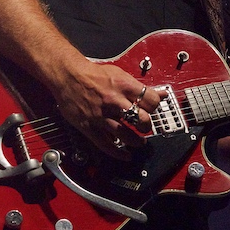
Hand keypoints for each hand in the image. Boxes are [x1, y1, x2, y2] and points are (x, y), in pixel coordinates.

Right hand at [48, 58, 163, 159]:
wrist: (68, 76)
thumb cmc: (94, 74)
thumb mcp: (121, 75)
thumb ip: (140, 87)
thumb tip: (161, 94)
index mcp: (124, 86)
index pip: (151, 101)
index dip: (155, 107)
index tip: (152, 110)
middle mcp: (114, 101)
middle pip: (141, 119)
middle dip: (146, 125)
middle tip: (145, 127)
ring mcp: (102, 115)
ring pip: (125, 134)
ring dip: (136, 141)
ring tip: (139, 142)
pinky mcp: (90, 126)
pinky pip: (106, 144)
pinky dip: (117, 152)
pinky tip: (125, 155)